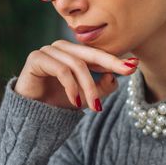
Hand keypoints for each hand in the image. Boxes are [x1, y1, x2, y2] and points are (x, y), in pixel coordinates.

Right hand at [14, 39, 138, 110]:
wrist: (31, 116)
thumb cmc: (58, 103)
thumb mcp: (85, 97)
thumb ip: (100, 87)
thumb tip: (113, 78)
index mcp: (73, 53)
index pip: (97, 54)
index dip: (115, 60)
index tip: (134, 66)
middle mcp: (61, 48)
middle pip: (90, 54)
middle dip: (111, 64)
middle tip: (128, 72)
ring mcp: (47, 51)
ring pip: (77, 64)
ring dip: (88, 87)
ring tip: (94, 107)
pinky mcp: (36, 58)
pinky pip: (61, 70)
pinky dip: (72, 87)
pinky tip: (76, 102)